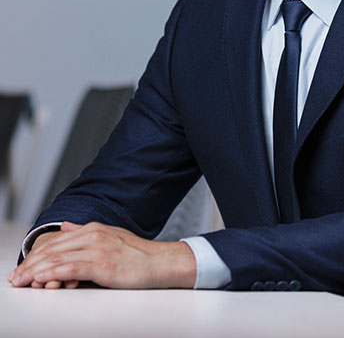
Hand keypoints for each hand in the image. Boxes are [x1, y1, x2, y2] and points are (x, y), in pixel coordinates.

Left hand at [7, 221, 196, 288]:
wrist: (161, 262)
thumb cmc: (138, 254)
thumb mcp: (110, 237)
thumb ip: (85, 232)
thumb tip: (65, 227)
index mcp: (94, 229)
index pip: (56, 242)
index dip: (36, 256)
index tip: (22, 268)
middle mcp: (94, 235)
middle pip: (53, 250)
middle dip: (30, 265)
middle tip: (16, 278)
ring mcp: (98, 249)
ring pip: (57, 259)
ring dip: (35, 272)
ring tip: (21, 281)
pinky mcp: (102, 264)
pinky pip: (70, 268)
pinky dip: (52, 274)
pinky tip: (40, 280)